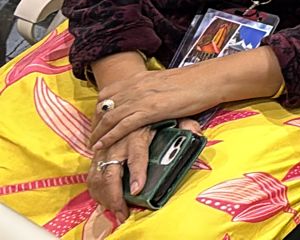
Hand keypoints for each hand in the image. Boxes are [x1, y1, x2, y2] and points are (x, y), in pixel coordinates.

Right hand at [87, 117, 202, 222]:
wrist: (130, 100)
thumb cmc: (154, 112)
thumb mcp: (171, 114)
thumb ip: (185, 125)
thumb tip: (197, 133)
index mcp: (137, 133)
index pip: (137, 156)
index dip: (137, 173)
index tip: (137, 190)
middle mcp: (117, 142)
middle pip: (110, 172)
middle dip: (115, 195)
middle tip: (123, 211)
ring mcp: (104, 149)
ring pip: (97, 176)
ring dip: (104, 196)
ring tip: (115, 210)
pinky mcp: (97, 154)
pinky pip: (91, 174)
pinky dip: (95, 190)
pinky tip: (104, 200)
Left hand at [89, 48, 278, 150]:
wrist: (209, 80)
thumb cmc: (194, 82)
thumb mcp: (166, 82)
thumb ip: (152, 89)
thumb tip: (150, 98)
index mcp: (139, 78)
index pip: (108, 94)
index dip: (99, 109)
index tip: (96, 121)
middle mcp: (135, 86)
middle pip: (104, 107)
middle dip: (95, 123)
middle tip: (91, 137)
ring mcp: (141, 98)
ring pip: (109, 118)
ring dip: (97, 133)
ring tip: (92, 146)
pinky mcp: (149, 110)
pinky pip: (122, 126)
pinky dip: (109, 137)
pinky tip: (102, 146)